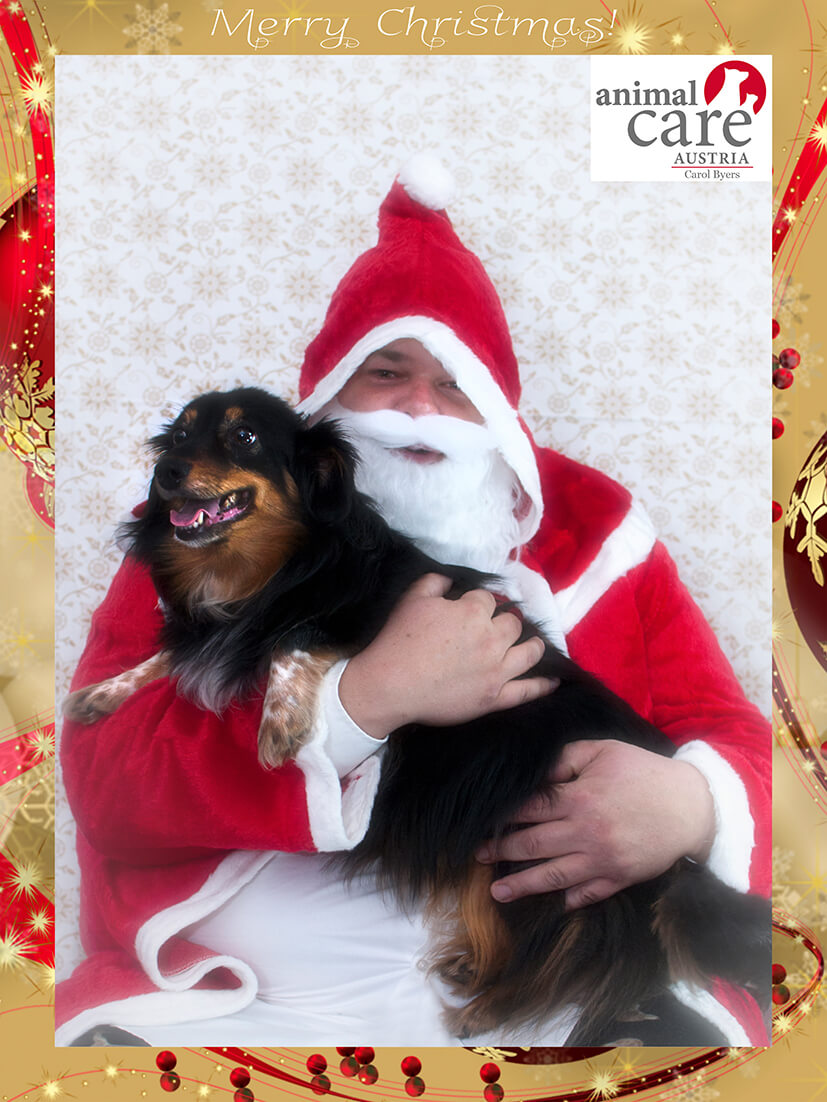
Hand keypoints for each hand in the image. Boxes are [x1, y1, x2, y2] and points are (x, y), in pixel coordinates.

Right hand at [338, 573, 556, 738]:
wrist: (390, 684)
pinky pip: (527, 691)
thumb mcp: (413, 599)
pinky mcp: (495, 697)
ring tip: (534, 644)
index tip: (473, 607)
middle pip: (512, 624)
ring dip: (534, 645)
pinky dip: (543, 686)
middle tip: (500, 626)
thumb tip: (452, 579)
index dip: (479, 602)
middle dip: (507, 621)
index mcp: (472, 612)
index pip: (487, 599)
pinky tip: (554, 681)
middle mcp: (491, 638)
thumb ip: (436, 582)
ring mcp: (496, 670)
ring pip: (529, 652)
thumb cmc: (398, 640)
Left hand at [476, 739, 715, 909]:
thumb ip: (566, 759)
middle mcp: (586, 833)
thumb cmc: (645, 772)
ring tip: (497, 892)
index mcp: (580, 798)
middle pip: (534, 844)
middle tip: (477, 855)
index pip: (531, 808)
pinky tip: (555, 904)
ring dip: (523, 883)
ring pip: (554, 875)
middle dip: (502, 850)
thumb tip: (538, 773)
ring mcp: (603, 859)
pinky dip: (571, 899)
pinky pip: (590, 893)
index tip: (483, 821)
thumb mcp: (604, 751)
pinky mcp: (621, 877)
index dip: (505, 815)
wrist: (693, 806)